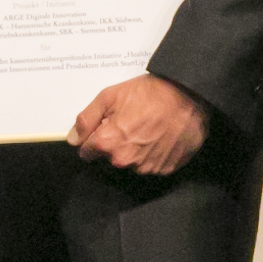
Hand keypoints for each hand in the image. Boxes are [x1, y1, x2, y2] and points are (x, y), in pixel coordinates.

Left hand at [71, 74, 210, 174]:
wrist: (190, 96)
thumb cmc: (151, 93)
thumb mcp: (110, 96)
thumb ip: (86, 120)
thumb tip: (72, 139)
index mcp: (108, 143)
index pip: (87, 152)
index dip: (95, 137)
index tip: (107, 127)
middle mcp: (125, 160)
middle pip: (110, 157)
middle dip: (115, 142)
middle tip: (132, 122)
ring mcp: (146, 167)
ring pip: (131, 162)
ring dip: (136, 149)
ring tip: (149, 127)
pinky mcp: (165, 169)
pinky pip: (151, 164)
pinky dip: (153, 154)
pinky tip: (160, 136)